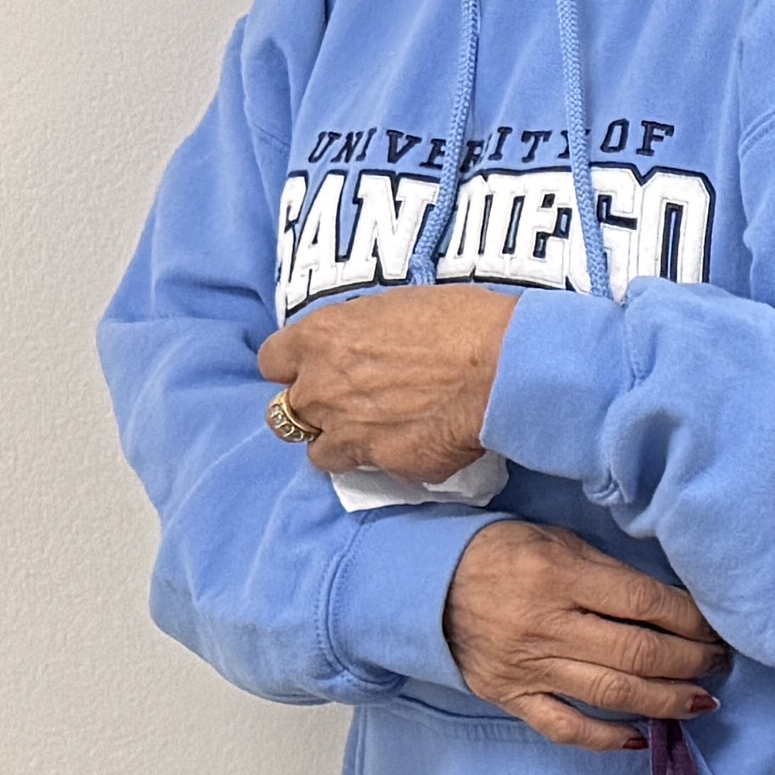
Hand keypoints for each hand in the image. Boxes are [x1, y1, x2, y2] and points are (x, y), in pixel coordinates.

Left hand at [258, 287, 515, 480]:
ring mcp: (350, 434)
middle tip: (348, 402)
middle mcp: (322, 391)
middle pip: (286, 414)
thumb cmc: (459, 321)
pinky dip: (393, 458)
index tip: (313, 367)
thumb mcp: (392, 305)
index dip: (293, 366)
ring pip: (320, 453)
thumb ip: (357, 332)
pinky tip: (420, 441)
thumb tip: (357, 346)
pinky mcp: (387, 465)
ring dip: (340, 444)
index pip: (271, 362)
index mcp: (319, 340)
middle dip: (313, 410)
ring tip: (376, 432)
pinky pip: (378, 469)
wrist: (503, 367)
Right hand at [446, 518, 724, 752]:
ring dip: (667, 701)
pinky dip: (607, 738)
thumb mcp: (556, 542)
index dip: (692, 620)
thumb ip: (609, 572)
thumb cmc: (500, 555)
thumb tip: (671, 605)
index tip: (719, 626)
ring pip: (612, 694)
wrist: (424, 585)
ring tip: (701, 701)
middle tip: (719, 662)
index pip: (645, 604)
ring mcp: (528, 667)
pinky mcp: (510, 697)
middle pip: (638, 654)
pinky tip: (642, 737)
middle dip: (691, 661)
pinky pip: (566, 727)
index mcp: (559, 575)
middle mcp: (546, 625)